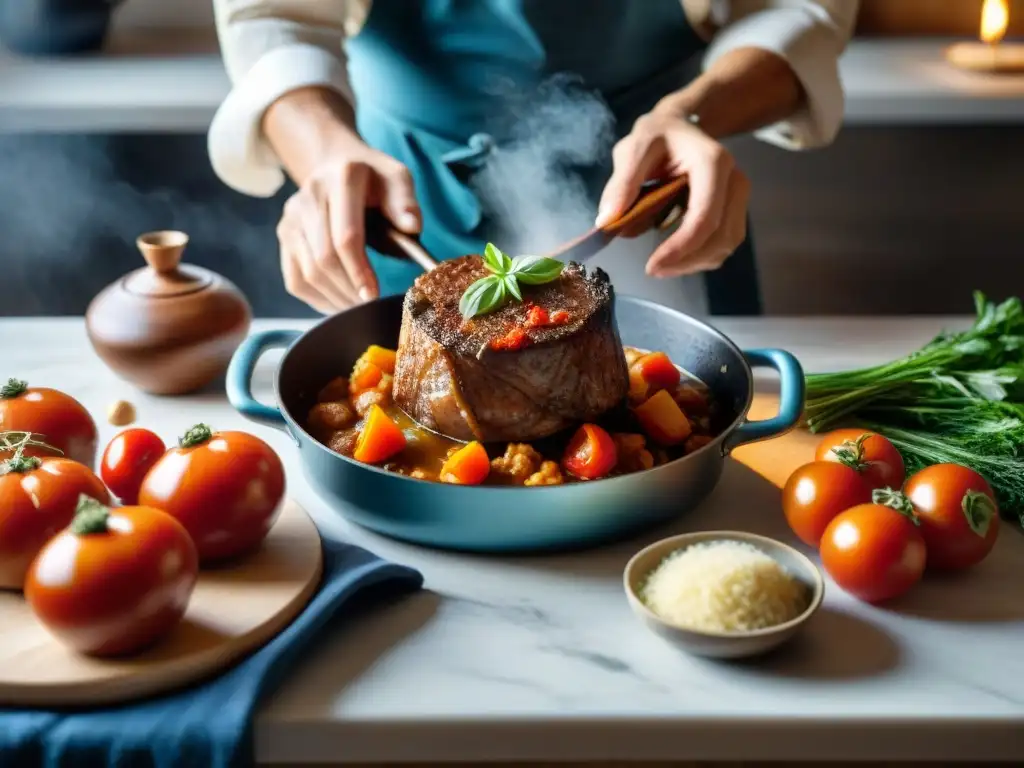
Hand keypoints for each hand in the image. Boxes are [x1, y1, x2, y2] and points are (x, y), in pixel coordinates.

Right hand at [276, 142, 420, 312]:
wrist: (337, 165)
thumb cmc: (374, 180)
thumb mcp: (397, 178)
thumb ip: (405, 202)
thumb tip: (411, 227)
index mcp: (342, 178)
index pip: (345, 236)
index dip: (358, 270)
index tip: (373, 295)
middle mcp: (309, 196)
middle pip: (324, 258)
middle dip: (348, 289)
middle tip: (369, 308)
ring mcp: (291, 217)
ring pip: (308, 273)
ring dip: (334, 298)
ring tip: (357, 309)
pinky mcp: (284, 234)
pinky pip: (294, 278)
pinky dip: (317, 299)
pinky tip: (338, 304)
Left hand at [596, 108, 749, 278]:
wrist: (681, 128)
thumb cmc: (658, 136)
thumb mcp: (634, 148)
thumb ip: (622, 183)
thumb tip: (607, 221)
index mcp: (712, 162)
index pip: (704, 217)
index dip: (681, 248)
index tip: (652, 266)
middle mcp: (734, 180)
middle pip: (719, 236)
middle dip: (687, 261)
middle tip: (653, 270)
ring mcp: (737, 196)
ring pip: (725, 244)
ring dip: (694, 263)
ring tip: (662, 266)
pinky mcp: (734, 209)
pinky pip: (723, 242)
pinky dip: (701, 256)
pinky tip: (676, 256)